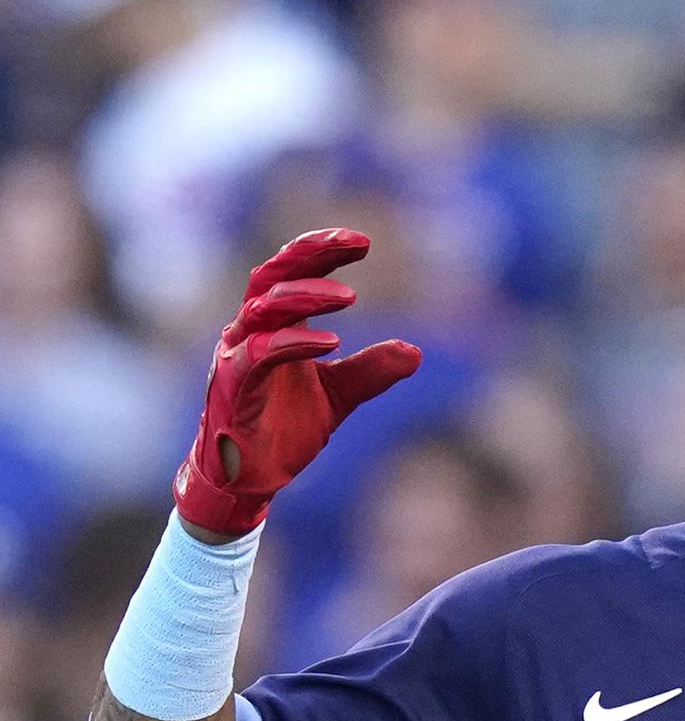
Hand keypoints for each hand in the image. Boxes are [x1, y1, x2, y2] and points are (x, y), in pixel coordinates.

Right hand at [173, 230, 421, 536]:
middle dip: (309, 255)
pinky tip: (330, 342)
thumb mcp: (339, 395)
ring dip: (304, 297)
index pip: (291, 273)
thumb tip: (416, 353)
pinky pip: (257, 356)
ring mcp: (236, 359)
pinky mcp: (233, 388)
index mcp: (273, 327)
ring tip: (349, 296)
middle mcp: (248, 333)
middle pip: (272, 277)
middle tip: (353, 244)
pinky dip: (292, 344)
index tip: (361, 241)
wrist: (251, 478)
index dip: (320, 251)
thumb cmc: (283, 427)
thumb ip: (370, 371)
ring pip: (262, 309)